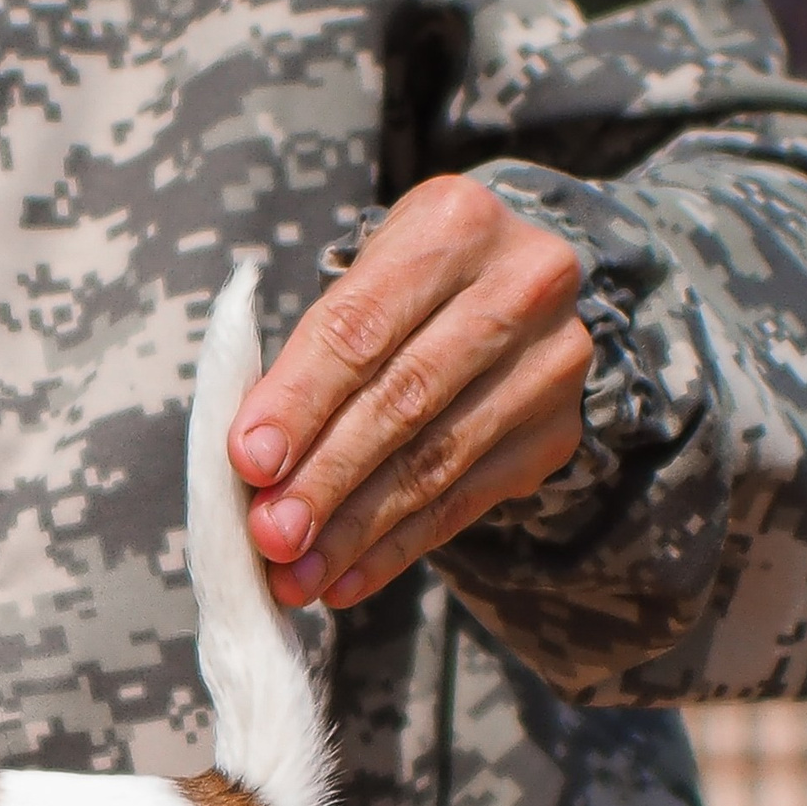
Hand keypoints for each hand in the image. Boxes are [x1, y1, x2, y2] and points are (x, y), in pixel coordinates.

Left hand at [229, 176, 592, 607]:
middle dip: (327, 477)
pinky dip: (396, 548)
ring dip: (355, 531)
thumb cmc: (404, 290)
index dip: (300, 399)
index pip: (362, 326)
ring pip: (436, 460)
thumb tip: (254, 471)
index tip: (249, 463)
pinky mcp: (558, 431)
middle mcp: (522, 284)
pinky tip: (345, 581)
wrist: (513, 290)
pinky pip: (464, 503)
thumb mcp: (360, 285)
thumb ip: (308, 363)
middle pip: (404, 399)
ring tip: (296, 578)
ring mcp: (551, 363)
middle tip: (270, 536)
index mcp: (455, 224)